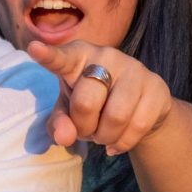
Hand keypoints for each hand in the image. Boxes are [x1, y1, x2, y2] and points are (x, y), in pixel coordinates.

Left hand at [27, 40, 171, 154]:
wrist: (138, 107)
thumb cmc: (93, 102)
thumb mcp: (68, 112)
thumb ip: (59, 123)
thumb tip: (64, 136)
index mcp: (78, 55)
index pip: (62, 57)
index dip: (49, 56)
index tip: (33, 49)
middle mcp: (107, 55)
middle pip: (86, 103)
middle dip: (83, 127)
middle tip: (87, 129)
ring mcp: (135, 69)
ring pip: (115, 117)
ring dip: (105, 137)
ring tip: (104, 134)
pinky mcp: (157, 86)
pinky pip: (138, 125)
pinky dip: (124, 143)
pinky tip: (119, 140)